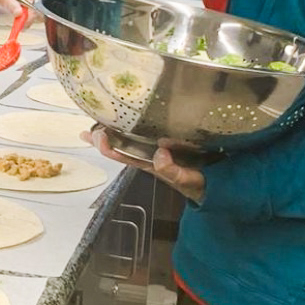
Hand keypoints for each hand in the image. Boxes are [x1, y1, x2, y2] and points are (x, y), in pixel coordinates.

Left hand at [90, 128, 205, 202]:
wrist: (216, 187)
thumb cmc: (201, 184)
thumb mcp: (189, 180)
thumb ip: (174, 171)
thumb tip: (160, 153)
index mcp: (152, 164)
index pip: (124, 155)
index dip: (108, 146)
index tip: (97, 135)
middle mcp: (150, 157)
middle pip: (120, 148)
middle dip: (103, 139)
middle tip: (87, 131)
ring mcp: (157, 151)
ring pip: (129, 141)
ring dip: (113, 132)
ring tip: (97, 122)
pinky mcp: (168, 145)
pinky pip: (145, 135)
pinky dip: (134, 126)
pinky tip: (128, 118)